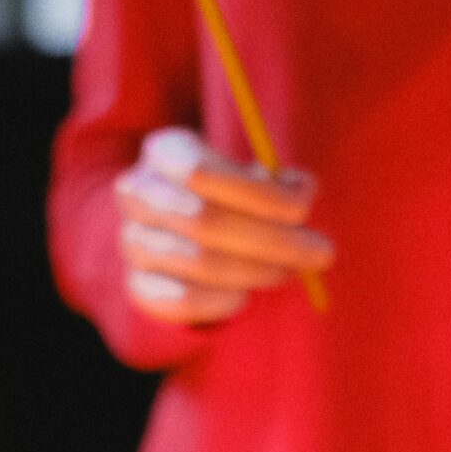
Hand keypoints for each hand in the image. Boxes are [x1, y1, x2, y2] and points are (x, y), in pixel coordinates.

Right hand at [113, 126, 332, 325]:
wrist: (174, 230)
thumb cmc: (226, 193)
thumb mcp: (248, 174)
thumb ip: (274, 181)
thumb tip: (300, 190)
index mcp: (163, 151)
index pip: (201, 171)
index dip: (257, 194)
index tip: (302, 211)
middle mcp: (136, 194)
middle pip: (204, 220)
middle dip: (271, 240)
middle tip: (319, 252)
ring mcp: (132, 241)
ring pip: (200, 263)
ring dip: (256, 270)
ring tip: (287, 270)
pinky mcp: (137, 285)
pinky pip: (183, 300)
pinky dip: (223, 300)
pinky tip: (243, 294)